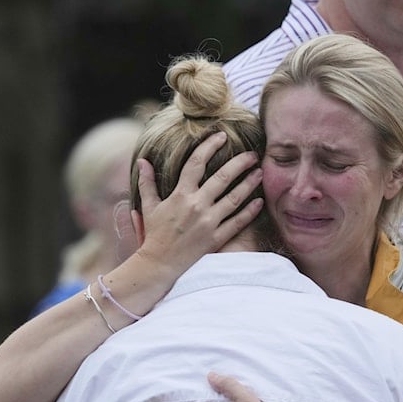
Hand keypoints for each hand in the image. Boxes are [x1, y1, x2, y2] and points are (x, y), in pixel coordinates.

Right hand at [136, 131, 263, 274]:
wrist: (160, 264)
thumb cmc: (154, 234)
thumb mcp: (148, 206)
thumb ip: (147, 183)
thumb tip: (143, 161)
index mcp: (180, 194)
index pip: (196, 163)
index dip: (209, 146)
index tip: (221, 136)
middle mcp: (196, 205)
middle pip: (222, 177)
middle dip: (240, 163)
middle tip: (252, 154)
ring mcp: (208, 222)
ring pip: (235, 198)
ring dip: (249, 184)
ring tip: (260, 173)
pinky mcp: (217, 238)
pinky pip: (238, 222)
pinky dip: (250, 211)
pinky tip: (259, 201)